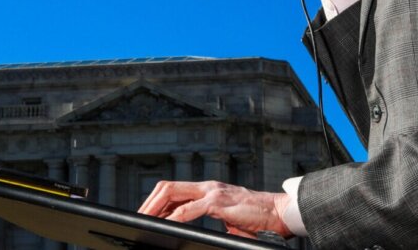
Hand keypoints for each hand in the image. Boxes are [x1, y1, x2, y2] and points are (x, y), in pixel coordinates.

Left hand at [137, 180, 292, 237]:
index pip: (174, 189)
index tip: (145, 214)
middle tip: (137, 217)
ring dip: (155, 207)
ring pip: (173, 193)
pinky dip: (175, 217)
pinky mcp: (220, 203)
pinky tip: (166, 225)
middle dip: (149, 202)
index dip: (156, 201)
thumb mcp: (229, 218)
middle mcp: (208, 187)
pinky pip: (190, 209)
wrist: (280, 213)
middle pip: (167, 188)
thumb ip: (212, 219)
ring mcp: (213, 193)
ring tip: (144, 220)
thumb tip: (194, 230)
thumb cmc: (257, 218)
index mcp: (208, 190)